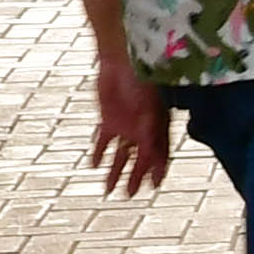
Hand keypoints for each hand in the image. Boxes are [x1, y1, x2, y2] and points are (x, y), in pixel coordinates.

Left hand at [92, 54, 172, 194]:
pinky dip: (99, 152)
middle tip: (130, 195)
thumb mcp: (149, 107)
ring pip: (121, 154)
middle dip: (135, 176)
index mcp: (157, 126)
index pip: (160, 153)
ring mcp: (125, 125)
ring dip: (116, 170)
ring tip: (108, 188)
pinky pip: (103, 141)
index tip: (154, 185)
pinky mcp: (108, 119)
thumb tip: (150, 153)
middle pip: (140, 158)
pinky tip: (94, 165)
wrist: (120, 59)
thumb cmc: (141, 79)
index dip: (158, 169)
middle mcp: (142, 129)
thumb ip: (150, 130)